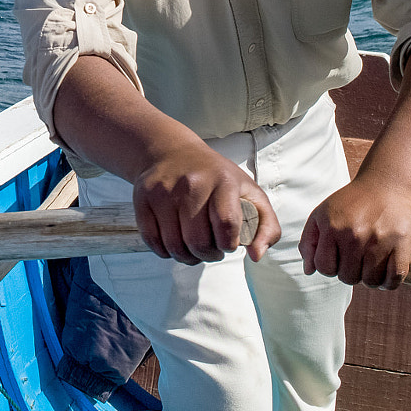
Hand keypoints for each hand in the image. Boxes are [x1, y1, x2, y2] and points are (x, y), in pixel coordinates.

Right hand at [133, 142, 281, 264]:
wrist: (172, 153)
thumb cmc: (217, 179)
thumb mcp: (250, 194)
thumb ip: (266, 226)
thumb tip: (256, 256)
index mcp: (223, 181)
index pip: (227, 225)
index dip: (228, 244)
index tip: (228, 243)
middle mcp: (192, 183)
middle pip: (199, 242)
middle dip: (208, 255)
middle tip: (211, 249)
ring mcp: (164, 191)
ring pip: (175, 247)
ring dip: (187, 257)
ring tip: (194, 248)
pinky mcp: (143, 199)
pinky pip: (153, 242)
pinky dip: (165, 251)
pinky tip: (175, 242)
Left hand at [299, 176, 410, 288]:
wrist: (385, 185)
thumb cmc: (351, 202)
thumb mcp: (321, 214)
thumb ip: (309, 242)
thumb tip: (308, 271)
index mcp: (332, 229)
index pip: (324, 268)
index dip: (329, 266)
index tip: (338, 257)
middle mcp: (355, 236)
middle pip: (348, 278)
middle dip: (349, 271)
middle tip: (356, 258)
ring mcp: (379, 242)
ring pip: (371, 282)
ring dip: (369, 277)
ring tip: (370, 262)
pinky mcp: (402, 244)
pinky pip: (394, 279)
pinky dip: (389, 282)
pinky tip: (385, 271)